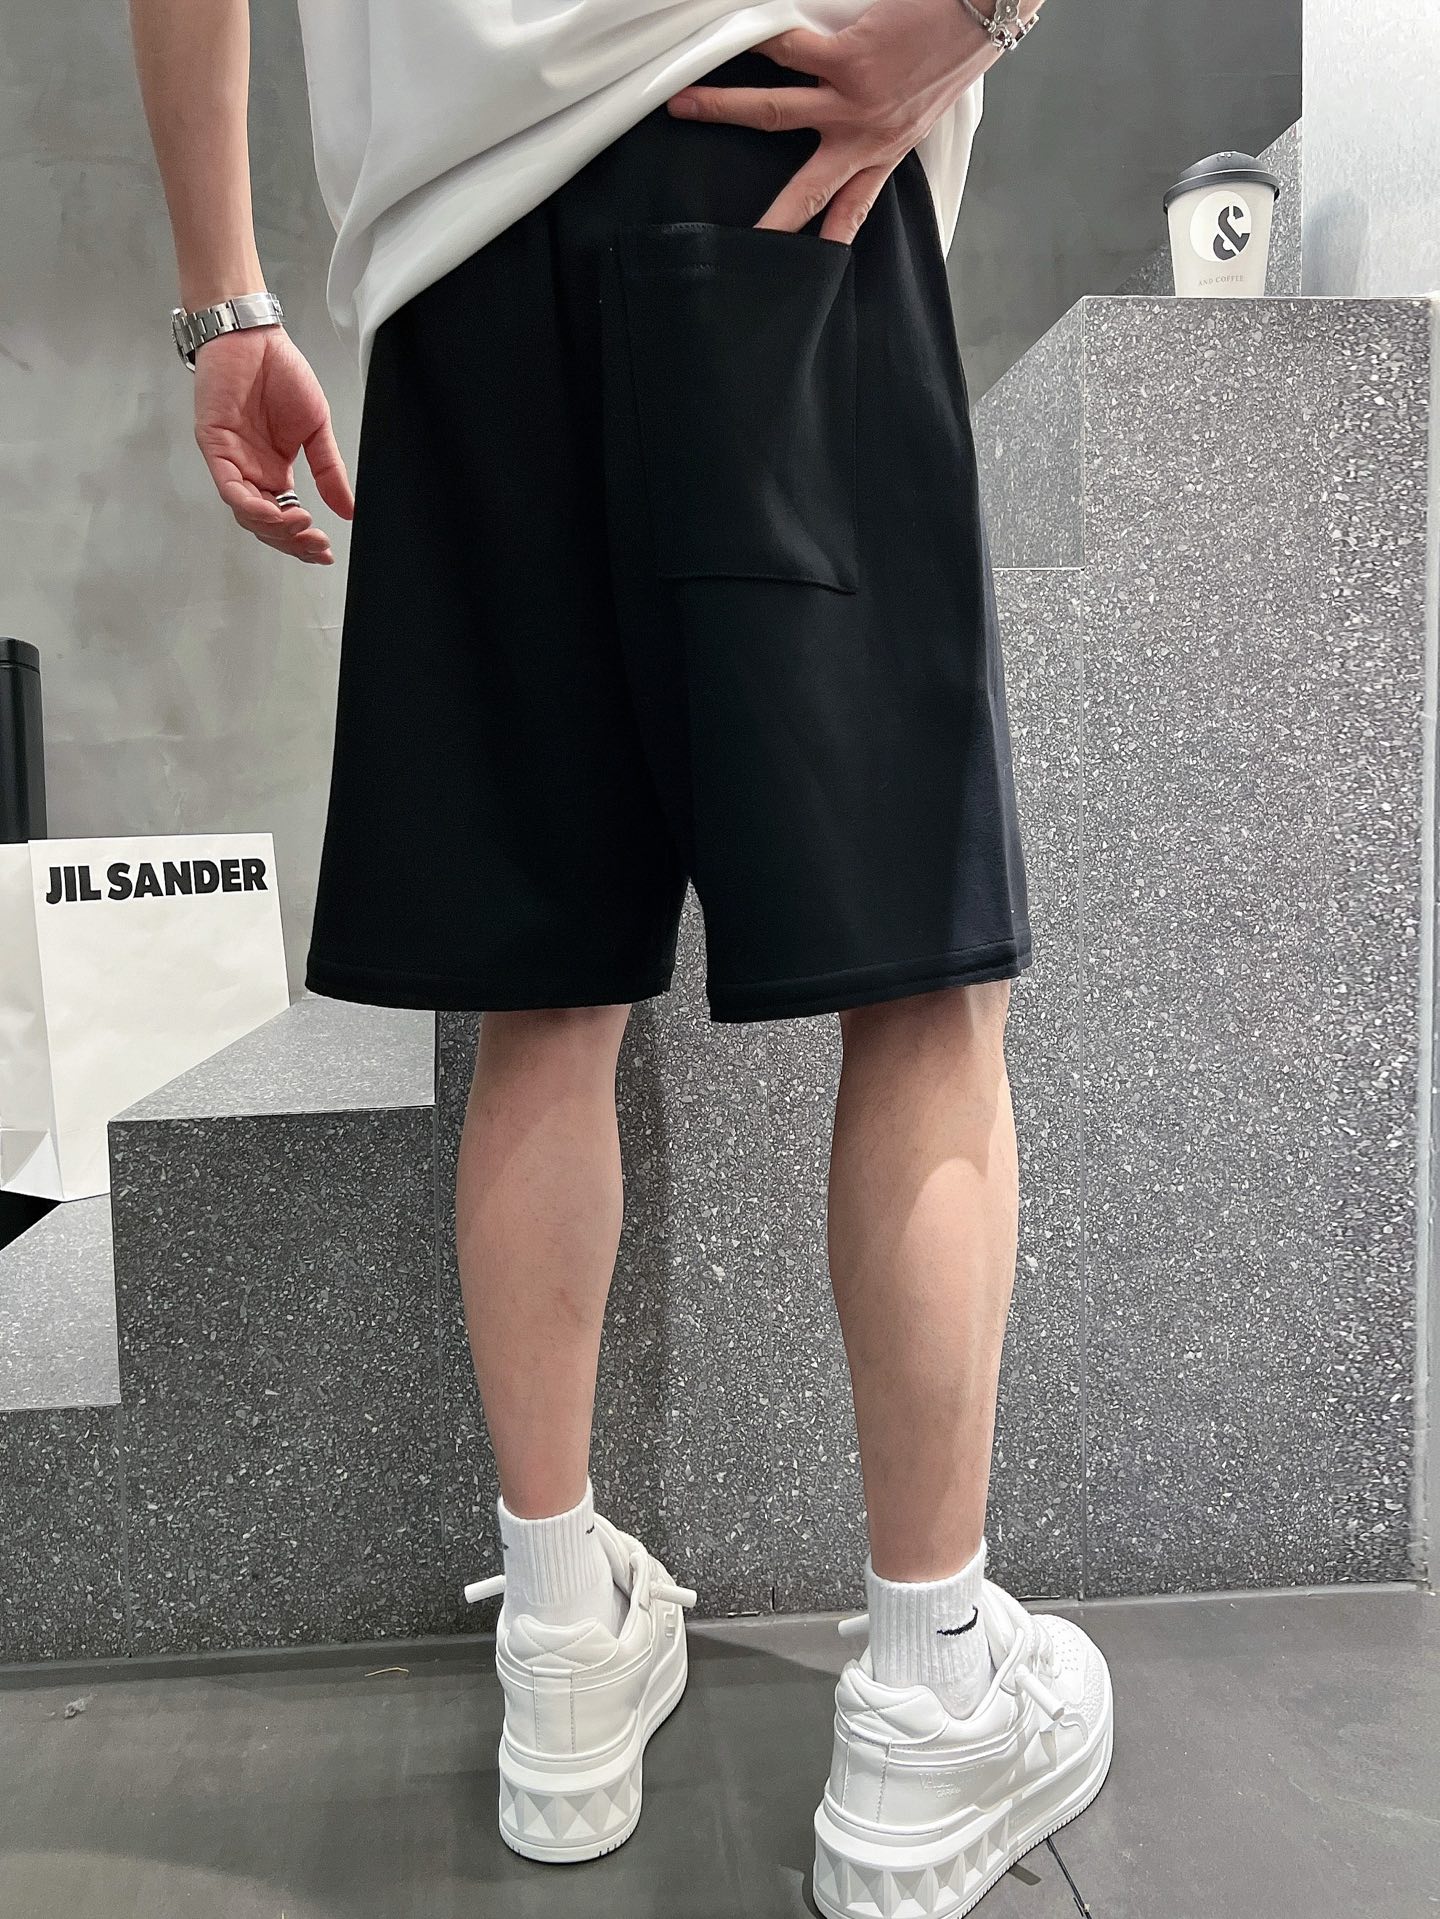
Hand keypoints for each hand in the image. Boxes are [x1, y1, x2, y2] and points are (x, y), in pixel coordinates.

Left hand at [193, 325, 353, 563]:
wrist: (253, 336)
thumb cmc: (280, 373)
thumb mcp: (317, 429)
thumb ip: (329, 471)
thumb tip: (349, 510)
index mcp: (274, 471)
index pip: (285, 519)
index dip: (303, 540)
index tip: (326, 552)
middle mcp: (251, 472)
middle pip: (265, 525)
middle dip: (291, 541)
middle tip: (316, 544)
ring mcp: (231, 462)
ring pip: (246, 513)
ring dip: (273, 528)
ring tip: (301, 525)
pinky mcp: (214, 447)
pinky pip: (230, 488)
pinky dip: (252, 506)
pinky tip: (275, 511)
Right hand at [668, 0, 1008, 242]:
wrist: (984, 8)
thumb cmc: (954, 47)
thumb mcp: (926, 104)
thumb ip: (888, 122)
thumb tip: (849, 112)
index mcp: (887, 148)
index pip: (853, 208)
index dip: (829, 240)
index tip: (807, 270)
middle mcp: (867, 134)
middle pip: (805, 186)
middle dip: (770, 217)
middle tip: (741, 243)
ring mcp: (854, 98)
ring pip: (774, 110)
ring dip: (722, 106)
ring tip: (683, 104)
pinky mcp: (849, 57)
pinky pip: (789, 48)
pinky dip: (759, 40)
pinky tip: (729, 39)